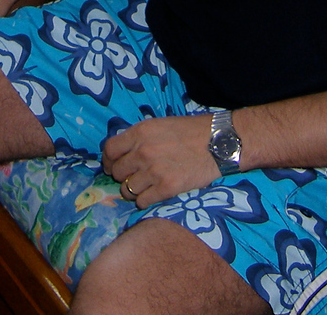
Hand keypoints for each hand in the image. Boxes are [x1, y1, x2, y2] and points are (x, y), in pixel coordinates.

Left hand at [102, 115, 220, 207]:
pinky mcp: (166, 188)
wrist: (218, 142)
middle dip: (122, 176)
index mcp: (140, 132)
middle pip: (116, 172)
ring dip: (133, 190)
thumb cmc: (191, 131)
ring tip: (144, 187)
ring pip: (127, 189)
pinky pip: (142, 201)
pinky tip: (153, 195)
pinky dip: (144, 201)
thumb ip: (140, 137)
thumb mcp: (160, 125)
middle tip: (132, 177)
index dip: (108, 161)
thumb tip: (123, 152)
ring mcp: (154, 171)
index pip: (109, 150)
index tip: (111, 166)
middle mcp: (142, 151)